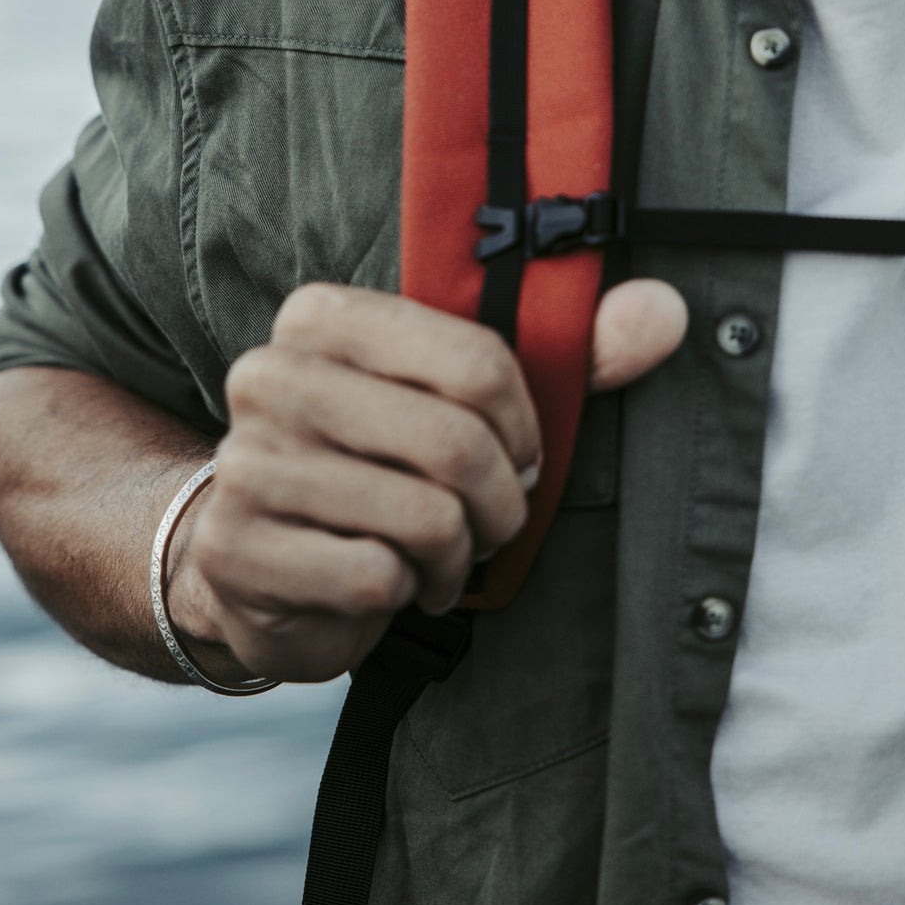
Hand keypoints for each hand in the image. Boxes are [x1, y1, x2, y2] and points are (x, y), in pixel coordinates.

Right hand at [167, 279, 687, 682]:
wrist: (257, 552)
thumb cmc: (382, 464)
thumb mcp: (466, 404)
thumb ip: (573, 358)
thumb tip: (667, 311)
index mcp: (322, 315)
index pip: (477, 361)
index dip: (524, 429)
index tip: (519, 456)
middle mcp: (270, 375)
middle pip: (456, 443)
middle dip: (499, 504)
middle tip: (486, 521)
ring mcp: (245, 463)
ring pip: (425, 517)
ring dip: (453, 555)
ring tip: (433, 554)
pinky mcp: (236, 549)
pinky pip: (376, 577)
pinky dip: (402, 593)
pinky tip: (382, 581)